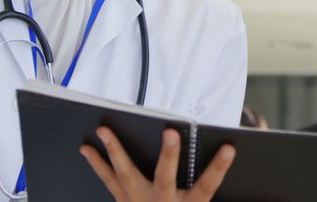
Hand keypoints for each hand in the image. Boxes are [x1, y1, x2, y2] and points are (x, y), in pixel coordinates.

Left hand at [80, 127, 235, 201]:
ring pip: (126, 176)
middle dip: (168, 155)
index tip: (229, 148)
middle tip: (170, 132)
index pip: (206, 186)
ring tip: (104, 131)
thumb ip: (200, 183)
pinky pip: (109, 181)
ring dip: (115, 151)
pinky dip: (97, 164)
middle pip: (166, 179)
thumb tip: (222, 151)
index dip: (218, 168)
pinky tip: (87, 149)